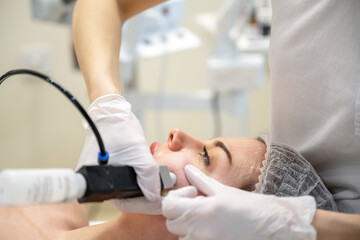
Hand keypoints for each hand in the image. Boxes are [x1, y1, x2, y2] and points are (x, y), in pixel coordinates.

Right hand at [77, 94, 160, 212]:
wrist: (111, 114)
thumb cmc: (118, 130)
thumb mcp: (137, 154)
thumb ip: (148, 176)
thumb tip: (156, 196)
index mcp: (101, 183)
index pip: (127, 203)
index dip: (147, 205)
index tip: (164, 203)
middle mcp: (101, 184)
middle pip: (129, 199)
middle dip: (150, 198)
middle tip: (170, 196)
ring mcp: (107, 177)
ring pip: (131, 190)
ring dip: (148, 189)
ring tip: (166, 188)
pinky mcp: (114, 170)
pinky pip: (130, 180)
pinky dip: (144, 181)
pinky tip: (157, 179)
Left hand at [162, 165, 316, 239]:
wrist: (277, 229)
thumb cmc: (255, 209)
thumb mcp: (225, 191)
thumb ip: (202, 182)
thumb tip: (188, 171)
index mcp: (203, 213)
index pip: (168, 208)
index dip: (175, 199)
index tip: (191, 193)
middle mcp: (200, 233)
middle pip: (172, 223)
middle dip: (181, 212)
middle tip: (199, 203)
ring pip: (182, 236)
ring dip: (189, 225)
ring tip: (206, 216)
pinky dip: (198, 234)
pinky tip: (212, 227)